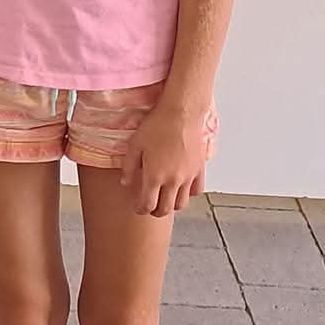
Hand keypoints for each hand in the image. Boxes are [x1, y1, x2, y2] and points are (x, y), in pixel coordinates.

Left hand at [120, 101, 209, 217]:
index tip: (137, 207)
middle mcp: (172, 180)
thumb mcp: (135, 144)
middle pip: (165, 210)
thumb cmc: (157, 125)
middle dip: (155, 211)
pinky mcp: (199, 169)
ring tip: (165, 197)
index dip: (140, 210)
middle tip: (150, 206)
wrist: (181, 112)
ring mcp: (188, 176)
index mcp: (154, 176)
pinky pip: (196, 191)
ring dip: (171, 204)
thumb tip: (125, 183)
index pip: (147, 205)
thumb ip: (128, 167)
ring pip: (181, 204)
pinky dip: (188, 193)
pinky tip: (181, 187)